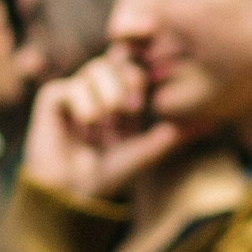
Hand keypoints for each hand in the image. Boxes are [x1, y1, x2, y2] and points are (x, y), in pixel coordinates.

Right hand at [22, 51, 188, 202]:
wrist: (73, 191)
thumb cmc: (108, 175)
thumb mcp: (143, 156)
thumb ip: (165, 140)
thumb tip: (199, 128)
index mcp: (121, 98)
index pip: (133, 67)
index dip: (140, 72)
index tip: (142, 100)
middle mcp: (98, 90)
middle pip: (117, 60)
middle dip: (129, 79)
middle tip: (132, 108)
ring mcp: (76, 91)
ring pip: (97, 68)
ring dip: (108, 94)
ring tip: (105, 121)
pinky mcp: (53, 98)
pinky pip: (73, 85)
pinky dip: (84, 104)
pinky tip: (85, 125)